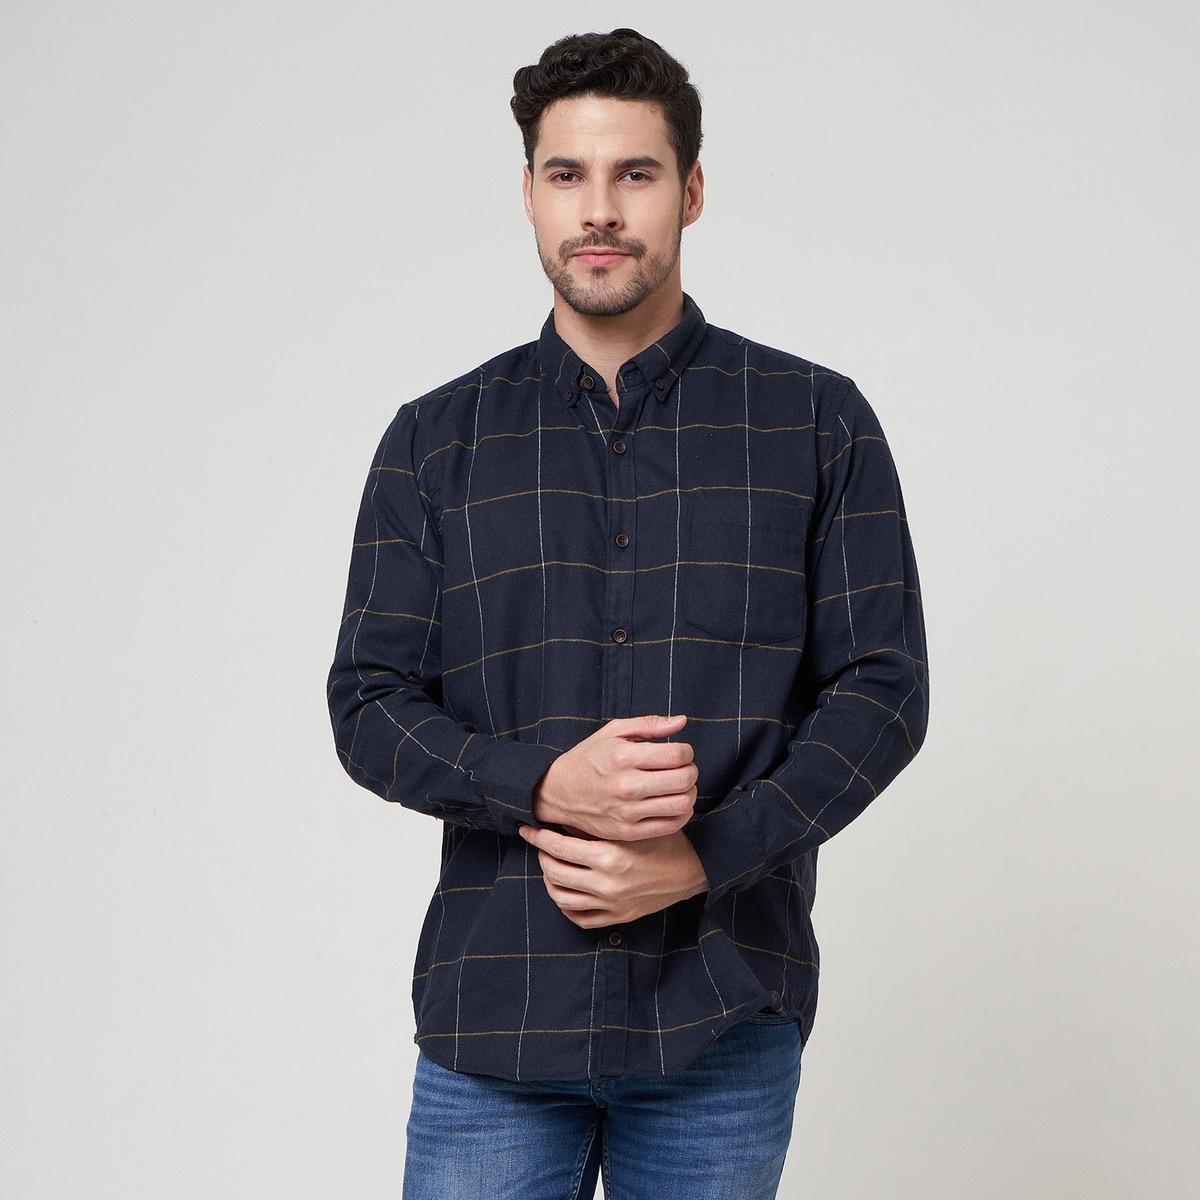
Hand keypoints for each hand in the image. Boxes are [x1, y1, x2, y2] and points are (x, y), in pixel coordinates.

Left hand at [517, 824, 708, 927]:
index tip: (528, 828)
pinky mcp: (618, 917)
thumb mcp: (633, 826)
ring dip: (549, 880)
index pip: (559, 847)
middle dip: (542, 855)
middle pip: (554, 872)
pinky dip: (566, 906)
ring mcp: (612, 904)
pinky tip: (566, 891)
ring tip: (551, 866)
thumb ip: (599, 824)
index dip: (539, 836)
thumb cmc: (664, 840)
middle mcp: (607, 883)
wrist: (694, 870)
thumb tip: (563, 816)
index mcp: (610, 856)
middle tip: (541, 844)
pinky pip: (580, 918)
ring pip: (562, 897)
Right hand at [533, 713, 697, 840]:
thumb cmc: (589, 758)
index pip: (677, 755)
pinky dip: (682, 814)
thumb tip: (682, 721)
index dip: (687, 752)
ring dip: (690, 793)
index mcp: (623, 757)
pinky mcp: (628, 832)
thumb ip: (649, 724)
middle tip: (684, 769)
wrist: (558, 792)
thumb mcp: (613, 731)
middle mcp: (626, 786)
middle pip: (684, 780)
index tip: (681, 753)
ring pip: (682, 804)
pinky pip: (671, 825)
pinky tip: (673, 803)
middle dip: (691, 771)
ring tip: (680, 786)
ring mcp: (627, 812)